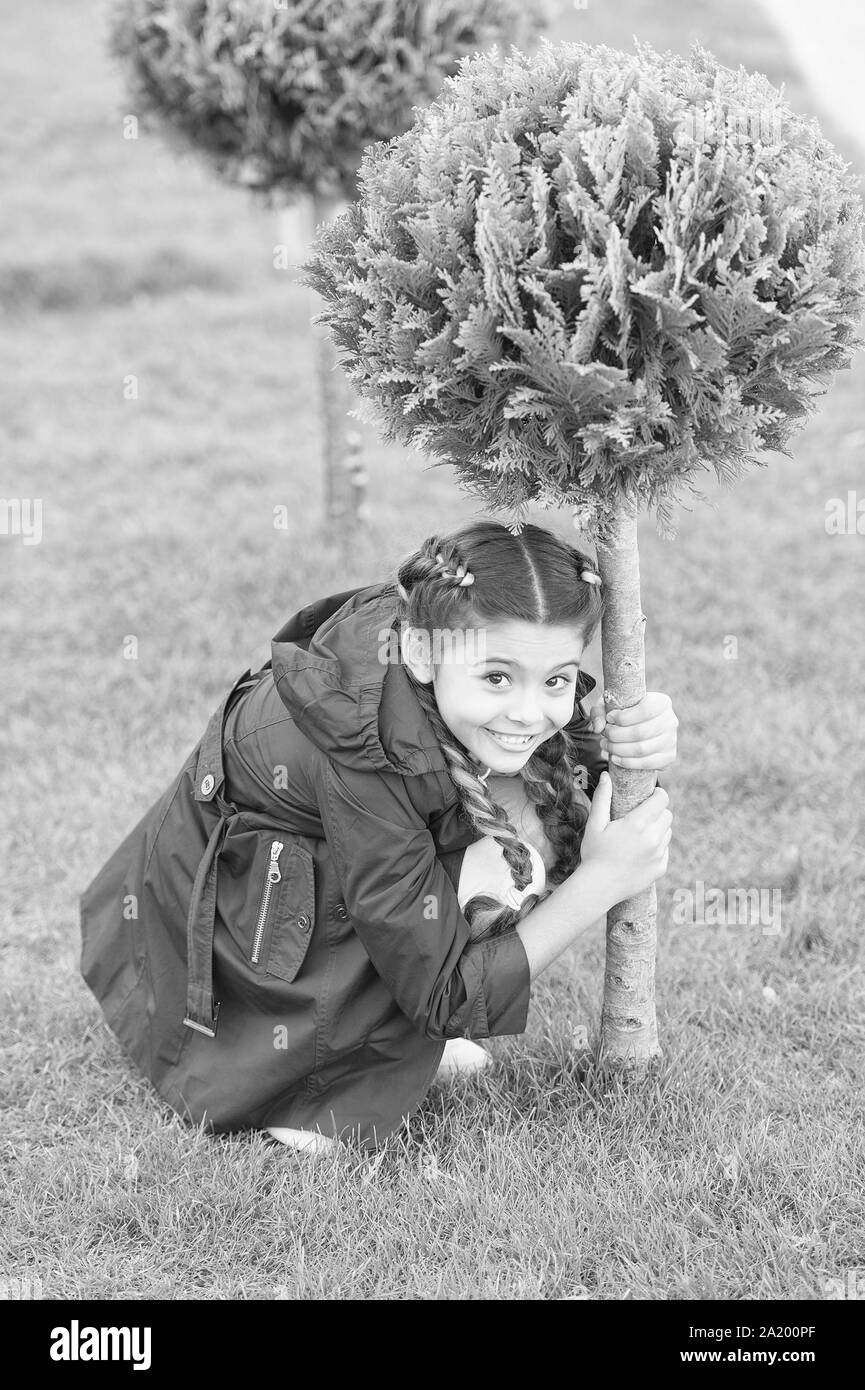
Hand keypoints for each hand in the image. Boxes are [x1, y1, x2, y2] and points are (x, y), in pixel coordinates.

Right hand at [578, 771, 671, 901]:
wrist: (598, 887)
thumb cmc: (594, 853)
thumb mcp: (595, 823)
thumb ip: (603, 797)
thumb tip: (607, 776)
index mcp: (638, 823)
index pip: (662, 799)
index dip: (658, 794)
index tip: (650, 796)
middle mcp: (653, 838)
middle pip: (667, 814)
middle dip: (657, 811)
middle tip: (642, 816)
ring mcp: (659, 854)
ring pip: (667, 832)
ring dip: (658, 829)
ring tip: (639, 835)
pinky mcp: (661, 868)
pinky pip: (665, 850)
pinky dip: (657, 847)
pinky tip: (640, 852)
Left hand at [587, 691, 677, 770]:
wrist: (638, 728)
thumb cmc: (623, 713)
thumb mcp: (610, 705)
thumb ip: (600, 712)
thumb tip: (598, 727)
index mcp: (662, 702)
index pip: (645, 710)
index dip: (623, 717)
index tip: (609, 718)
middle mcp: (671, 720)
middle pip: (640, 732)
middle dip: (616, 736)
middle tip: (604, 735)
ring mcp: (671, 740)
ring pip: (642, 749)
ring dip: (618, 750)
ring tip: (606, 745)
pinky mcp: (669, 757)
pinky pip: (647, 763)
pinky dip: (627, 762)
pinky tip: (615, 758)